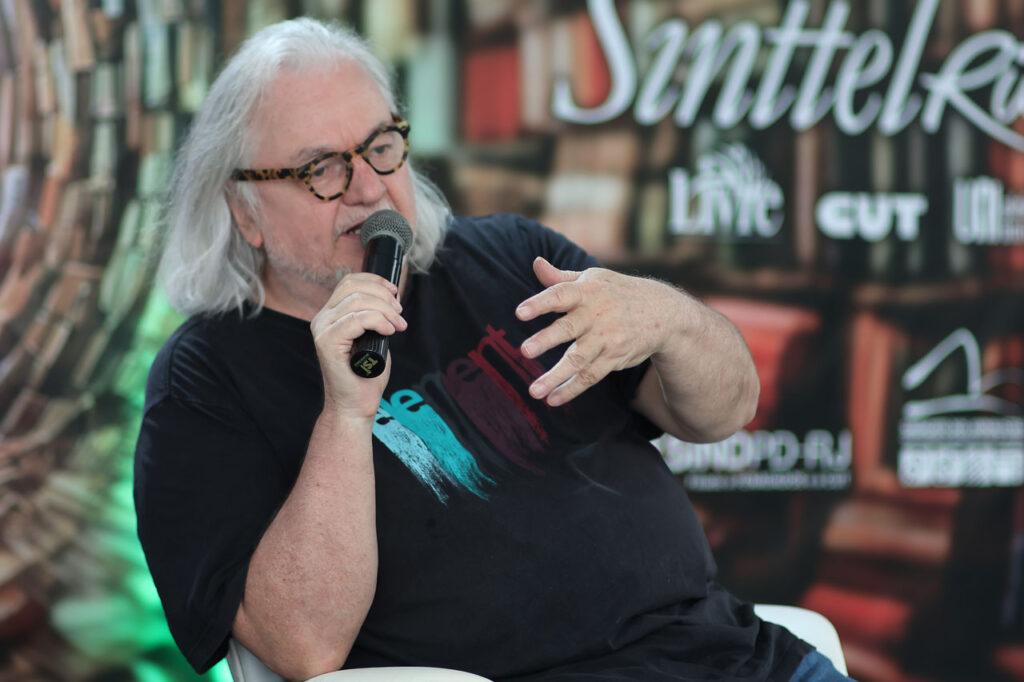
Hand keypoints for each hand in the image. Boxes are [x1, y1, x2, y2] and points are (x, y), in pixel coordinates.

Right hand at [310, 273, 406, 417]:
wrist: (355, 406)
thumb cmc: (366, 376)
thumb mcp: (373, 337)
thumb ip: (374, 317)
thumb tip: (390, 299)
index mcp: (330, 315)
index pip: (349, 282)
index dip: (375, 282)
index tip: (395, 294)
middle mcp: (321, 319)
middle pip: (354, 288)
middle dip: (384, 296)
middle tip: (400, 315)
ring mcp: (322, 331)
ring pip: (357, 301)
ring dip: (385, 310)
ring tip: (398, 325)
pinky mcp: (327, 343)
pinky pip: (357, 319)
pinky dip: (378, 321)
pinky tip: (389, 331)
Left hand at [515, 257, 683, 405]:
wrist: (663, 312)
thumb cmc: (616, 292)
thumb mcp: (593, 279)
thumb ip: (560, 277)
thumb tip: (536, 263)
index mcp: (586, 291)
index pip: (560, 295)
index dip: (540, 303)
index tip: (520, 313)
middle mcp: (596, 314)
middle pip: (568, 328)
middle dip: (546, 340)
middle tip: (524, 351)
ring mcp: (607, 338)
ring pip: (578, 359)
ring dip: (555, 376)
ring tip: (534, 391)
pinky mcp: (615, 357)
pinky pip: (591, 376)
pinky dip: (572, 389)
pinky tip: (553, 399)